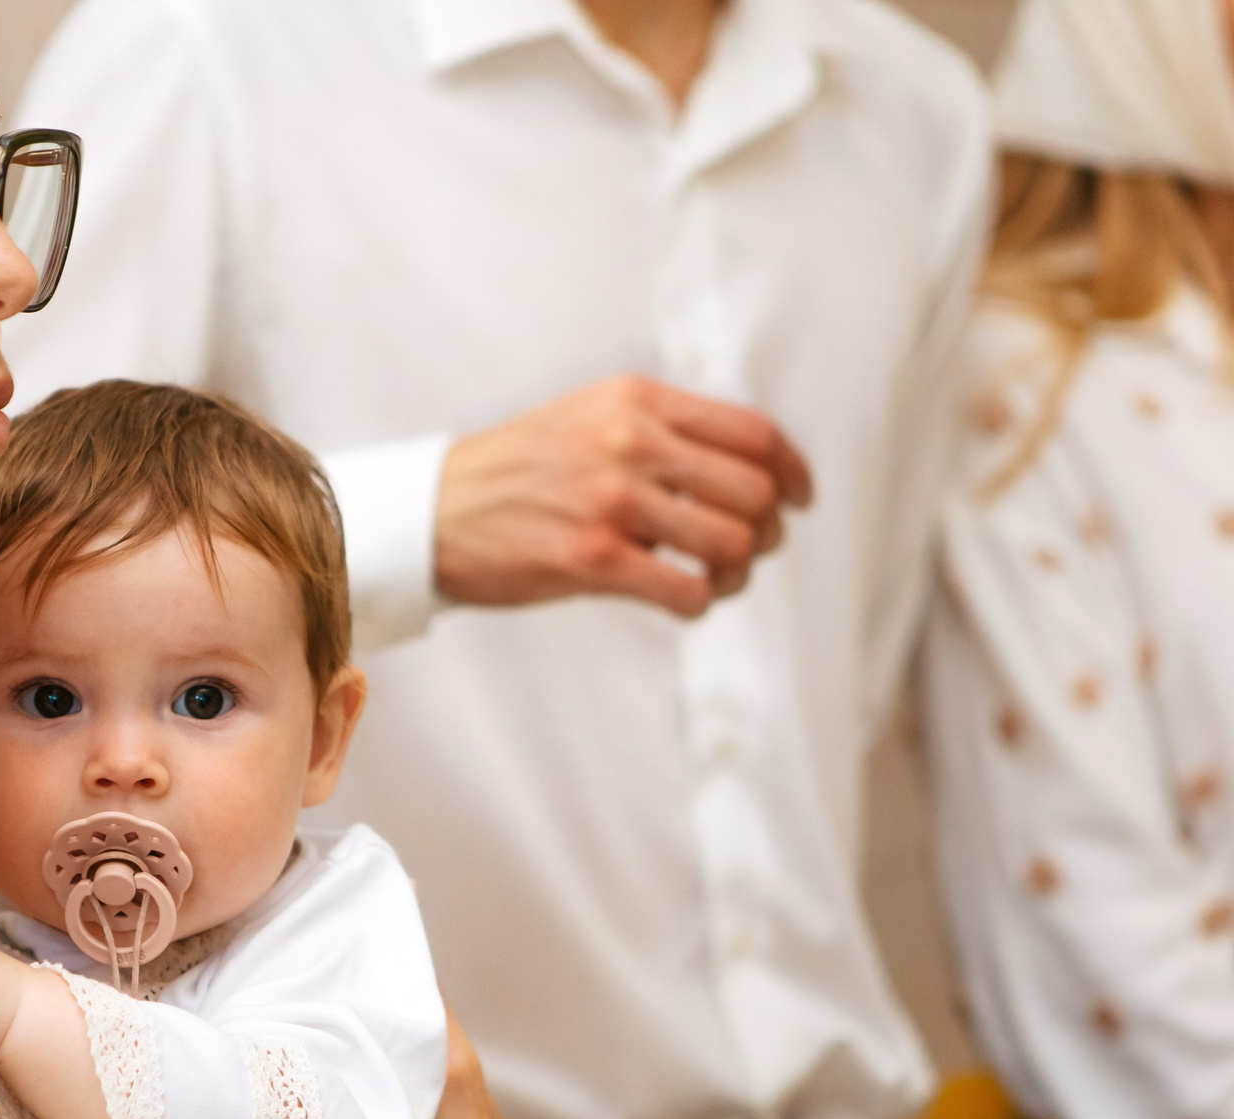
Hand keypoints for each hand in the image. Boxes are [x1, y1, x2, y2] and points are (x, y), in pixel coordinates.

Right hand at [434, 376, 812, 617]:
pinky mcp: (592, 558)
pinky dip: (700, 602)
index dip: (793, 471)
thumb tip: (750, 468)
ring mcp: (612, 499)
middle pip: (755, 491)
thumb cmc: (520, 472)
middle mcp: (631, 441)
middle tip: (748, 549)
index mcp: (637, 400)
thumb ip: (663, 429)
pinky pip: (688, 589)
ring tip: (714, 578)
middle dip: (767, 529)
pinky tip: (682, 599)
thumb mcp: (592, 417)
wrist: (434, 510)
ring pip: (731, 542)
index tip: (800, 499)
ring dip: (737, 572)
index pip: (753, 432)